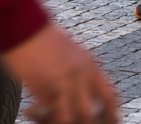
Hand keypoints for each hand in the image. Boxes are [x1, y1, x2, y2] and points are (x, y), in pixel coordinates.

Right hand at [2, 23, 118, 123]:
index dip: (113, 112)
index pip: (110, 94)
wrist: (26, 26)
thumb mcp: (71, 51)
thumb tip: (79, 89)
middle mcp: (81, 75)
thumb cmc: (43, 36)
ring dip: (63, 122)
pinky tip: (29, 112)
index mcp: (91, 64)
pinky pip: (47, 113)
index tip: (114, 121)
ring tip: (52, 120)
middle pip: (92, 112)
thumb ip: (79, 70)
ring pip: (72, 118)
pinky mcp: (44, 87)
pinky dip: (40, 117)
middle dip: (89, 123)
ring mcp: (64, 82)